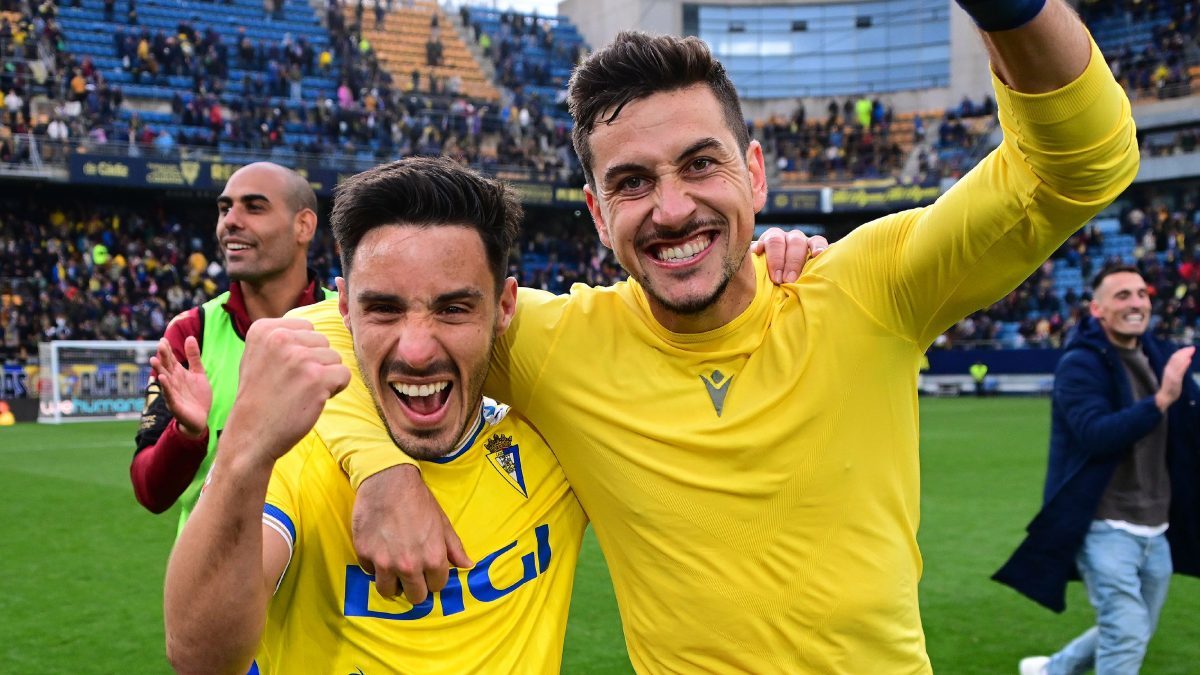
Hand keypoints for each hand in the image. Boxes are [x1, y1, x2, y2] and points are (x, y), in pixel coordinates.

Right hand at [150, 336, 211, 438]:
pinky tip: (162, 378)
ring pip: (164, 380)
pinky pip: (169, 394)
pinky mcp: (175, 405)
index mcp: (178, 374)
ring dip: (159, 370)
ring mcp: (173, 393)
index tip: (163, 339)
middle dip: (163, 357)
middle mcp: (173, 382)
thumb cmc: (197, 396)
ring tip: (154, 360)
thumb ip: (194, 357)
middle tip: (160, 345)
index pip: (171, 360)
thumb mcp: (199, 373)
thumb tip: (190, 337)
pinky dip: (166, 387)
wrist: (201, 418)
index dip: (168, 350)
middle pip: (167, 368)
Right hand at [224, 318, 349, 461]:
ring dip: (324, 377)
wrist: (251, 434)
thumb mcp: (259, 355)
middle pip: (323, 342)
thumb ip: (283, 337)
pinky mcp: (317, 378)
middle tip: (292, 385)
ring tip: (299, 393)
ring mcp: (299, 357)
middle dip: (315, 363)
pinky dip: (335, 389)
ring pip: (335, 358)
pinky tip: (312, 400)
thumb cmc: (260, 397)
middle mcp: (280, 338)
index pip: (307, 328)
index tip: (282, 371)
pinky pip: (344, 375)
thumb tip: (315, 328)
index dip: (302, 352)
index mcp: (264, 328)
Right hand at [352, 464, 472, 604]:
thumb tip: (467, 565)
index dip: (434, 578)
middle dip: (415, 586)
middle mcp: (409, 565)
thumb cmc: (418, 500)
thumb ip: (454, 548)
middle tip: (412, 572)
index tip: (428, 570)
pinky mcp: (364, 554)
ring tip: (394, 566)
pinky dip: (374, 565)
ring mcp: (384, 562)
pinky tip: (380, 549)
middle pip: (415, 596)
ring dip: (393, 582)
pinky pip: (370, 572)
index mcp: (433, 558)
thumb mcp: (442, 522)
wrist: (388, 480)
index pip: (437, 587)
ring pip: (388, 591)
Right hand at [752, 228, 829, 283]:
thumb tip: (825, 286)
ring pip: (777, 240)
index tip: (817, 255)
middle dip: (793, 262)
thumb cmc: (792, 286)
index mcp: (808, 247)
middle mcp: (793, 240)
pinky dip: (759, 247)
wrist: (769, 284)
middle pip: (796, 242)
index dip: (818, 247)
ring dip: (776, 259)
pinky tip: (757, 253)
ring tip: (776, 278)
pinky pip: (759, 242)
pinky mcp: (760, 243)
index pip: (816, 241)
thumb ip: (810, 278)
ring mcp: (776, 239)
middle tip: (789, 280)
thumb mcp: (803, 281)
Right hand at [1155, 346, 1194, 411]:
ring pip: (1177, 362)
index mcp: (1168, 368)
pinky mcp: (1175, 379)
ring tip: (1191, 351)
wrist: (1165, 397)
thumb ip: (1177, 369)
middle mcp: (1168, 369)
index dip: (1181, 351)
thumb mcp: (1173, 376)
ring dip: (1185, 355)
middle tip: (1192, 347)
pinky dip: (1184, 365)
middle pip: (1176, 357)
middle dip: (1184, 351)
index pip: (1174, 357)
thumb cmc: (1170, 387)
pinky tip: (1188, 360)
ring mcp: (1171, 374)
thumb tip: (1184, 361)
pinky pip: (1180, 371)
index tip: (1188, 348)